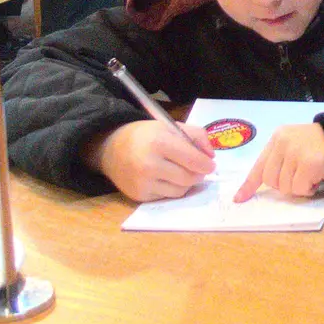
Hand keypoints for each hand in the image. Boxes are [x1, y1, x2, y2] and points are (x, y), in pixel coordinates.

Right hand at [86, 120, 214, 201]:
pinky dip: (172, 188)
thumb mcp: (171, 126)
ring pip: (180, 190)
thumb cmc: (146, 135)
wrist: (111, 148)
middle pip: (189, 178)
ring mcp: (143, 183)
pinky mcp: (139, 196)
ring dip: (186, 183)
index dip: (206, 164)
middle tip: (198, 169)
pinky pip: (167, 196)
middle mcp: (149, 165)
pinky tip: (166, 178)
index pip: (192, 159)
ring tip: (181, 172)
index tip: (211, 165)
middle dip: (198, 174)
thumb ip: (196, 136)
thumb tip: (211, 157)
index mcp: (159, 143)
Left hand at [234, 122, 323, 200]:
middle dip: (284, 185)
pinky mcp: (308, 163)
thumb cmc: (319, 146)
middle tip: (300, 178)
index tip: (239, 199)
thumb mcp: (294, 147)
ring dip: (299, 187)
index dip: (249, 185)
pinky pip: (300, 189)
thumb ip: (279, 161)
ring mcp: (295, 152)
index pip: (259, 165)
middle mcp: (283, 143)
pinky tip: (317, 178)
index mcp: (277, 138)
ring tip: (311, 175)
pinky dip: (309, 189)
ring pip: (285, 187)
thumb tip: (261, 187)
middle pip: (271, 180)